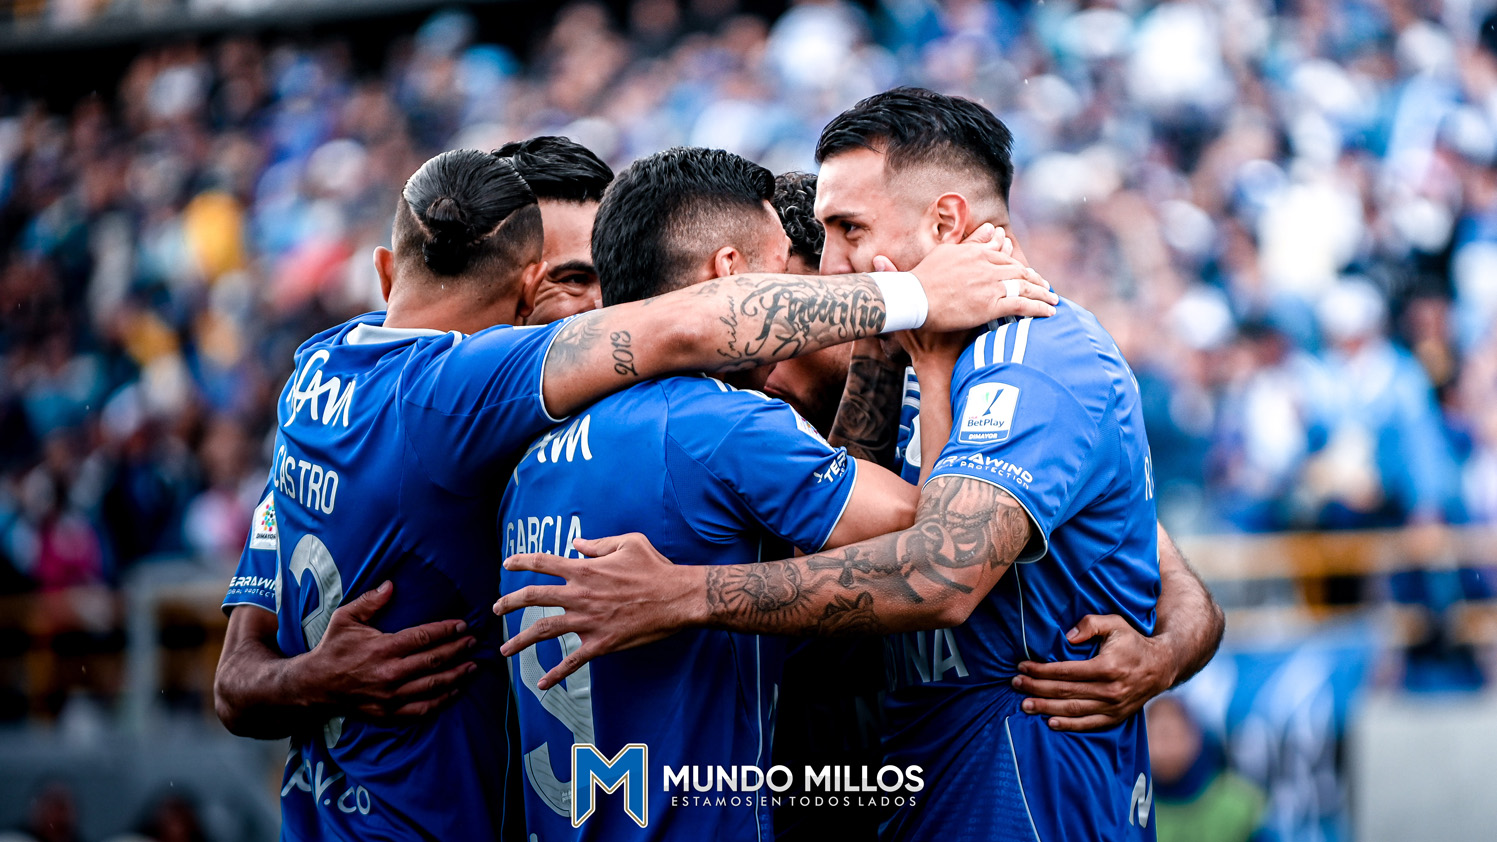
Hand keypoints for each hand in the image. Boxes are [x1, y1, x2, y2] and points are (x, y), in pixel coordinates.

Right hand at [305, 581, 477, 719]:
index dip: (446, 631)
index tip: (462, 625)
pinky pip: (422, 709)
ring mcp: (390, 697)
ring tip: (473, 665)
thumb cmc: (332, 649)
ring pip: (432, 686)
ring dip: (457, 675)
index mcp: (381, 648)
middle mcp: (389, 673)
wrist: (313, 686)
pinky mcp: (388, 714)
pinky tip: (455, 691)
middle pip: (434, 661)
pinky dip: (442, 701)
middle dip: (457, 650)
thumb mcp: (345, 619)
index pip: (423, 637)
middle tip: (473, 642)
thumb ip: (369, 601)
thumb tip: (391, 584)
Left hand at [494, 533, 699, 689]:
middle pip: (533, 597)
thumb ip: (599, 543)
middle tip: (496, 609)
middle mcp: (580, 595)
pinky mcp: (600, 644)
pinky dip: (554, 675)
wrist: (677, 598)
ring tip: (504, 649)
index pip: (543, 562)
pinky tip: (541, 685)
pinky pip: (572, 662)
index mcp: (584, 570)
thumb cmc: (655, 568)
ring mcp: (588, 621)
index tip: (507, 564)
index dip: (522, 561)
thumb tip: (577, 544)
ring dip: (520, 641)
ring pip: (543, 631)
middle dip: (509, 603)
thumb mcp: (629, 543)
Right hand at [905, 225, 1056, 331]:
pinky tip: (1048, 313)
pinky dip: (1038, 308)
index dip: (1020, 268)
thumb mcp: (947, 251)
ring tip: (1053, 302)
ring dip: (1043, 294)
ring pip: (1025, 288)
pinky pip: (1021, 305)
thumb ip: (971, 241)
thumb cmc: (923, 278)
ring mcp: (990, 285)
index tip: (1028, 275)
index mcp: (976, 252)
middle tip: (1046, 288)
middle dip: (1036, 281)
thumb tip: (990, 228)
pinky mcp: (990, 305)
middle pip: (1020, 273)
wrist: (914, 298)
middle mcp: (987, 266)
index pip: (1006, 259)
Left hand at [1009, 614, 1174, 731]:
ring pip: (1074, 710)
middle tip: (1016, 684)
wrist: (1162, 666)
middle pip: (1065, 691)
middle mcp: (1110, 690)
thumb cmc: (1133, 642)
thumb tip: (1067, 637)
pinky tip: (1050, 723)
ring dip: (1046, 708)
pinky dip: (1069, 725)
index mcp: (1107, 667)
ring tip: (1025, 705)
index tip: (1022, 666)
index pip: (1066, 671)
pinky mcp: (1117, 717)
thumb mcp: (1115, 623)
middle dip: (1037, 688)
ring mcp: (1114, 706)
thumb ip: (1090, 624)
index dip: (1041, 670)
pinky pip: (1089, 724)